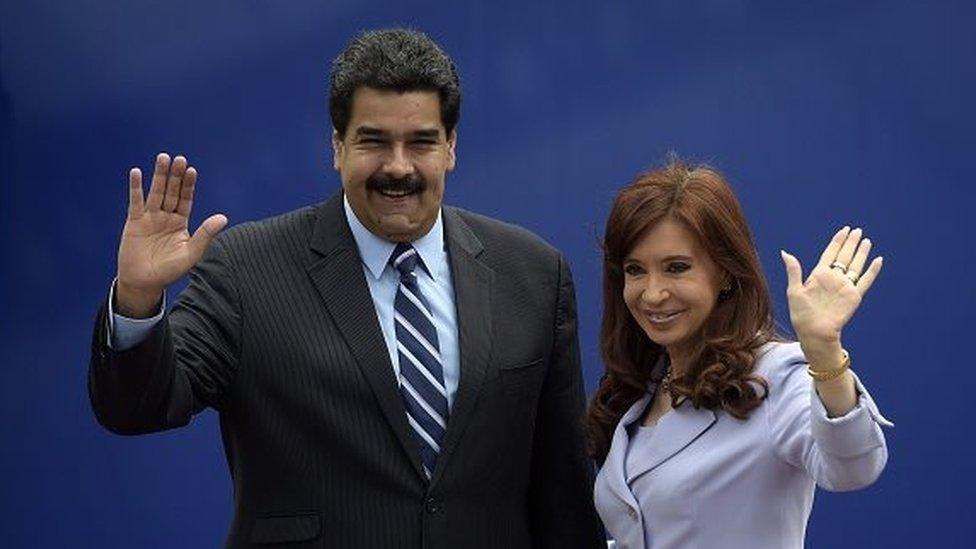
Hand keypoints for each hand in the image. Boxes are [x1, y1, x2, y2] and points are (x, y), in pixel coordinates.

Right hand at [116, 153, 226, 316]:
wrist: (145, 282)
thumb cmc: (170, 270)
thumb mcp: (191, 252)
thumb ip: (205, 234)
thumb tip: (224, 217)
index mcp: (181, 222)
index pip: (186, 199)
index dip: (188, 185)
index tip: (192, 170)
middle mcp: (166, 216)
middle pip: (172, 192)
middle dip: (175, 176)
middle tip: (179, 158)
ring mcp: (150, 217)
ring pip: (156, 192)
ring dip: (159, 176)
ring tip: (163, 157)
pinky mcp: (134, 222)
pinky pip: (135, 202)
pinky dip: (136, 187)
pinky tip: (136, 172)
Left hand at [780, 227, 882, 361]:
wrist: (814, 332)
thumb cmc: (801, 314)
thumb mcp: (794, 290)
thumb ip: (794, 270)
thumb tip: (785, 252)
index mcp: (819, 275)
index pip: (830, 253)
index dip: (837, 241)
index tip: (844, 230)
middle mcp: (833, 278)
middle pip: (844, 256)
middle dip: (851, 243)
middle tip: (857, 230)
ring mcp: (845, 286)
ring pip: (856, 265)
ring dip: (861, 253)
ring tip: (866, 240)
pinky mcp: (854, 296)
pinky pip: (866, 281)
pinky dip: (872, 271)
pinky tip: (878, 260)